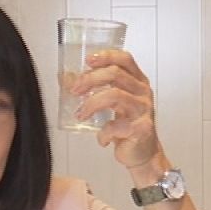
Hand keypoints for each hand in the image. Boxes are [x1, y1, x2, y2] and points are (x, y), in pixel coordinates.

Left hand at [71, 49, 160, 168]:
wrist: (143, 153)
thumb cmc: (127, 126)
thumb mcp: (112, 103)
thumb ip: (95, 89)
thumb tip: (67, 78)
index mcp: (138, 82)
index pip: (125, 59)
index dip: (106, 56)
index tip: (88, 60)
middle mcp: (143, 92)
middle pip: (115, 74)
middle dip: (90, 79)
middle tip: (75, 90)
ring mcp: (143, 110)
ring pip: (115, 96)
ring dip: (91, 104)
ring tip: (81, 114)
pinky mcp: (140, 128)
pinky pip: (114, 126)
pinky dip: (102, 133)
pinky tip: (102, 139)